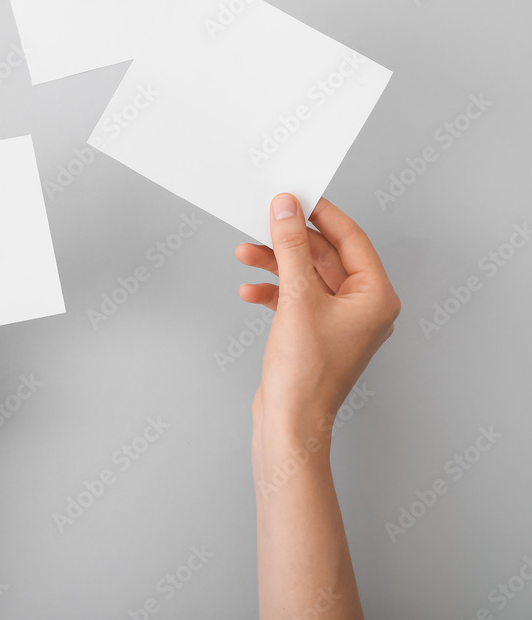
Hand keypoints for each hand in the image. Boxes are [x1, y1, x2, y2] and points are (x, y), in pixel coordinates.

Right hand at [235, 195, 399, 441]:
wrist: (289, 423)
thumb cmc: (307, 375)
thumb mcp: (297, 298)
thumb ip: (291, 247)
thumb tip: (286, 209)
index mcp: (375, 296)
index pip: (350, 238)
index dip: (321, 214)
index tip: (296, 196)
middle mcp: (362, 307)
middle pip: (324, 256)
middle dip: (289, 241)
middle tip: (264, 221)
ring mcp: (337, 321)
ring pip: (305, 276)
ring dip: (275, 264)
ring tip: (245, 254)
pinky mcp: (314, 333)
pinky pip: (294, 299)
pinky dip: (272, 291)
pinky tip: (250, 291)